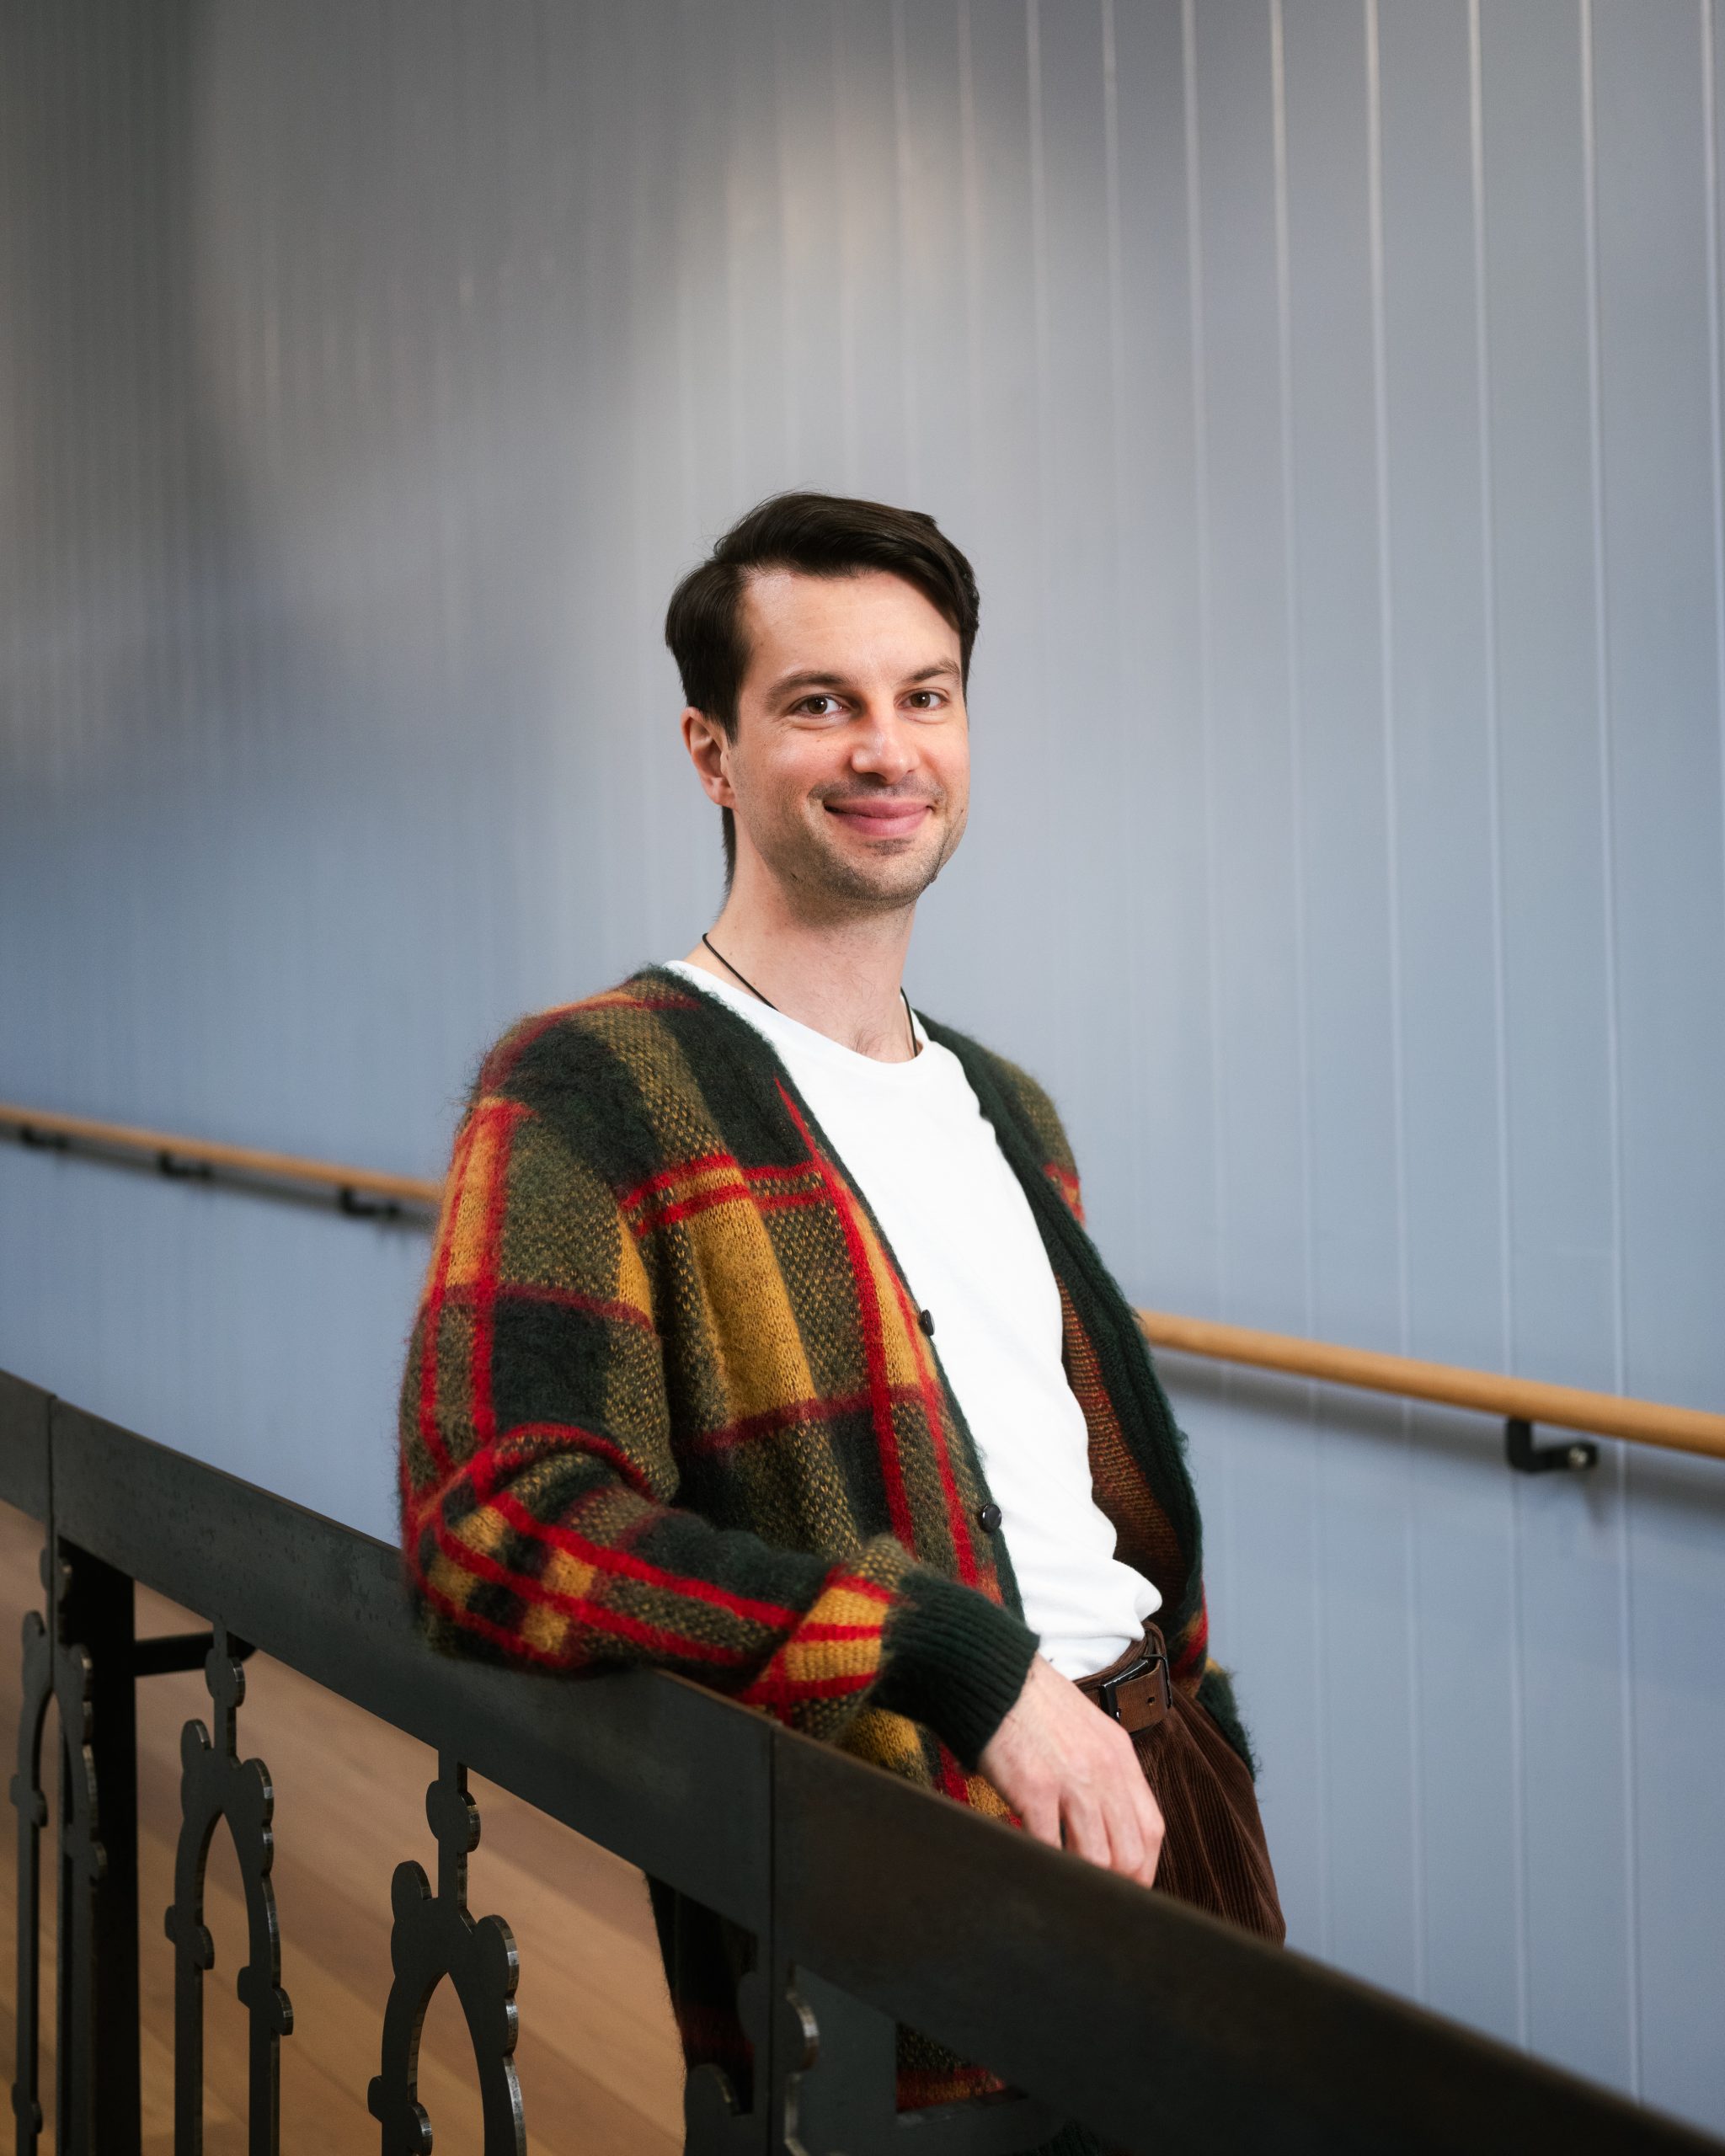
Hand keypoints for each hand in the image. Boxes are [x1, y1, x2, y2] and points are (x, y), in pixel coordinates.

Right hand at [978, 1653, 1164, 1888]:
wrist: (992, 1674)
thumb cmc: (1032, 1705)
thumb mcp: (1086, 1731)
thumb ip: (1102, 1773)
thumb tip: (1106, 1826)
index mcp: (1120, 1756)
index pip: (1152, 1830)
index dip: (1143, 1869)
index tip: (1125, 1887)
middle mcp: (1104, 1770)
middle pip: (1131, 1855)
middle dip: (1115, 1886)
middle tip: (1091, 1896)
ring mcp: (1072, 1779)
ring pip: (1098, 1860)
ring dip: (1081, 1880)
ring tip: (1062, 1882)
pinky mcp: (1035, 1786)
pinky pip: (1050, 1846)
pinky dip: (1045, 1864)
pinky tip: (1033, 1862)